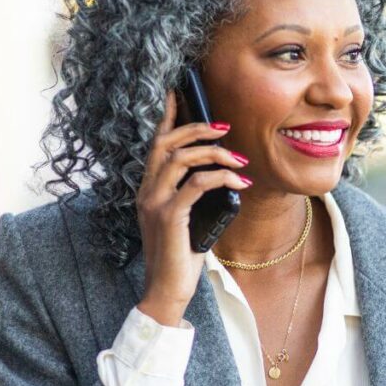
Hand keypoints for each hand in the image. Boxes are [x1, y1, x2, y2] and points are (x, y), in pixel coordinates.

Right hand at [135, 90, 250, 324]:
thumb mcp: (190, 219)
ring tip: (239, 160)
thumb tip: (224, 177)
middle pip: (167, 143)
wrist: (166, 292)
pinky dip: (220, 178)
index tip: (179, 93)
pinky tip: (239, 183)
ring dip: (214, 154)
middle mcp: (146, 191)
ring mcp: (154, 203)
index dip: (167, 116)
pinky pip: (196, 185)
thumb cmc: (180, 257)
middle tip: (225, 127)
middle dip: (197, 128)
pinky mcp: (168, 217)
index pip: (155, 144)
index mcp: (149, 188)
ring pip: (181, 159)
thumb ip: (197, 196)